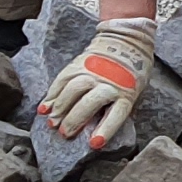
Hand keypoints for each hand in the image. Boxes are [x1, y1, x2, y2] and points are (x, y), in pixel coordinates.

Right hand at [39, 16, 153, 142]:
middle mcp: (109, 81)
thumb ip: (122, 108)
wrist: (127, 39)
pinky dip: (51, 94)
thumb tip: (105, 130)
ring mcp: (93, 71)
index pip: (116, 113)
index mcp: (127, 92)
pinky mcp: (80, 63)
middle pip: (89, 103)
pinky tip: (44, 107)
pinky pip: (63, 79)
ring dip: (60, 108)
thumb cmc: (133, 71)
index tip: (94, 143)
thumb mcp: (137, 91)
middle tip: (64, 133)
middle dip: (75, 120)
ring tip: (51, 122)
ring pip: (73, 90)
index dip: (105, 129)